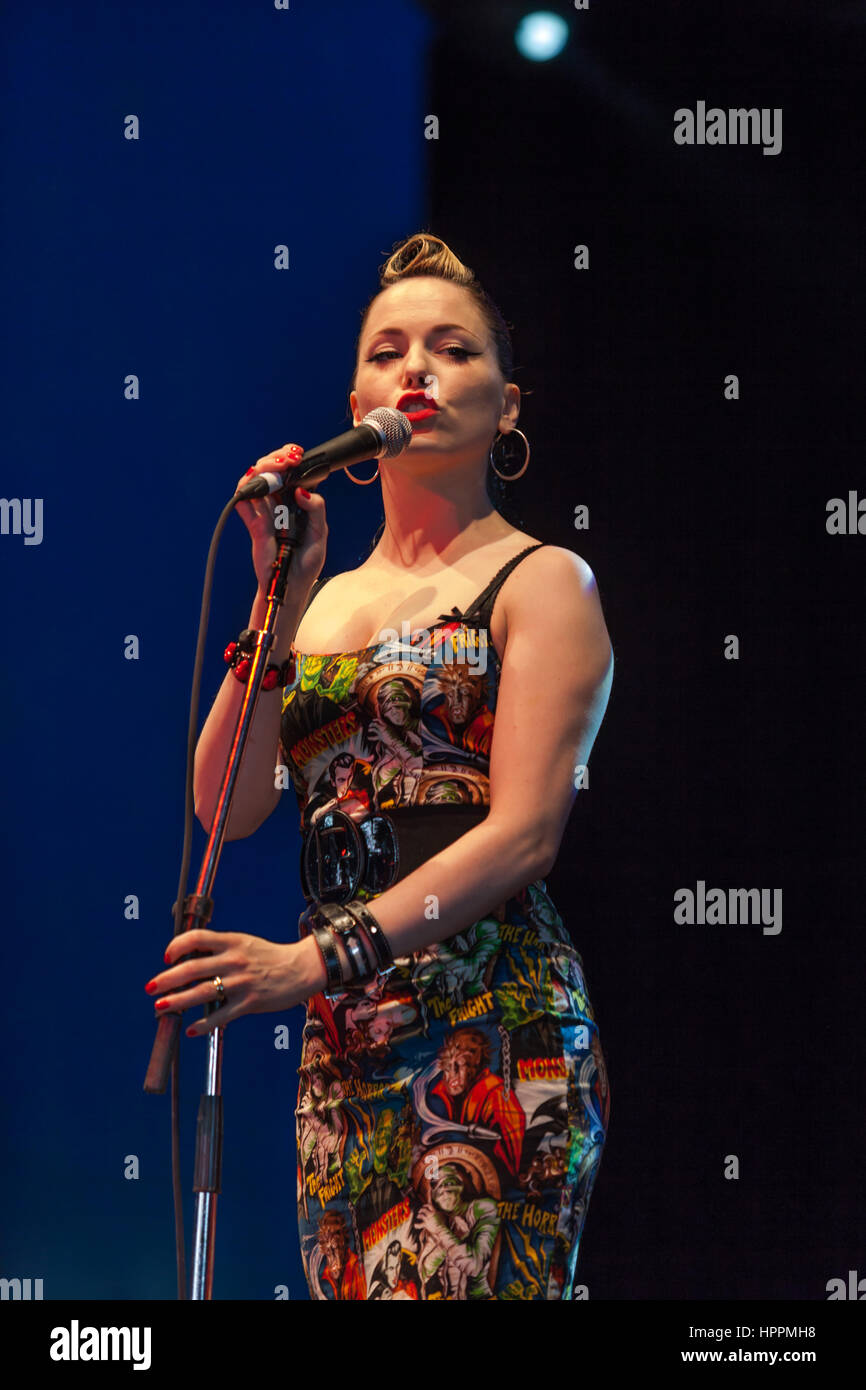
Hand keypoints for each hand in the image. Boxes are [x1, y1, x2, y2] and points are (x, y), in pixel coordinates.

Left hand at [145, 929, 325, 1036]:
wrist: (302, 968)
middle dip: (167, 979)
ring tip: (160, 1007)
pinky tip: (190, 1029)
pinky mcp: (250, 1003)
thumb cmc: (270, 957)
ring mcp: (241, 982)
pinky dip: (203, 1024)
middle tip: (151, 988)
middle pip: (192, 968)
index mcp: (232, 942)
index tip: (166, 957)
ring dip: (177, 1001)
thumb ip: (220, 949)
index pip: (197, 938)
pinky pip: (221, 1016)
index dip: (177, 946)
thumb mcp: (245, 943)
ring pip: (202, 992)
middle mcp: (234, 960)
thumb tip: (190, 959)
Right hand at [234, 443, 327, 597]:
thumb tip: (301, 491)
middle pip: (269, 471)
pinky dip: (245, 491)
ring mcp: (264, 514)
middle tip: (290, 458)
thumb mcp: (319, 534)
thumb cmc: (305, 563)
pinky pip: (243, 504)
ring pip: (254, 482)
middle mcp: (277, 504)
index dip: (289, 458)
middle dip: (276, 458)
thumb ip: (316, 510)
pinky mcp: (254, 526)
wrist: (291, 586)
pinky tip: (254, 484)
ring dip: (263, 469)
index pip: (288, 473)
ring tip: (278, 467)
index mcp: (294, 503)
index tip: (297, 453)